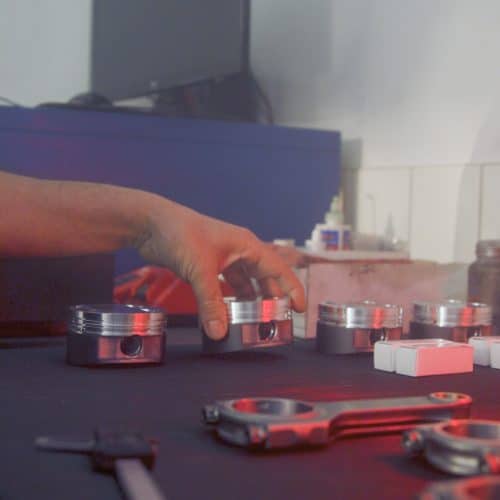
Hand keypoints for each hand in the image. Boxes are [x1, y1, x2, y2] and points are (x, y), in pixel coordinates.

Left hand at [136, 200, 305, 339]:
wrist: (150, 223)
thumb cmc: (179, 233)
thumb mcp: (199, 270)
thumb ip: (211, 302)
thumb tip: (218, 332)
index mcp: (246, 245)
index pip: (278, 269)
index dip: (292, 289)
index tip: (300, 309)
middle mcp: (239, 251)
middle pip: (264, 277)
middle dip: (272, 298)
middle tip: (278, 320)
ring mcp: (223, 258)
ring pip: (245, 282)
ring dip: (250, 300)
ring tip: (256, 320)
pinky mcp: (207, 265)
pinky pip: (226, 285)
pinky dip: (229, 299)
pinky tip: (229, 312)